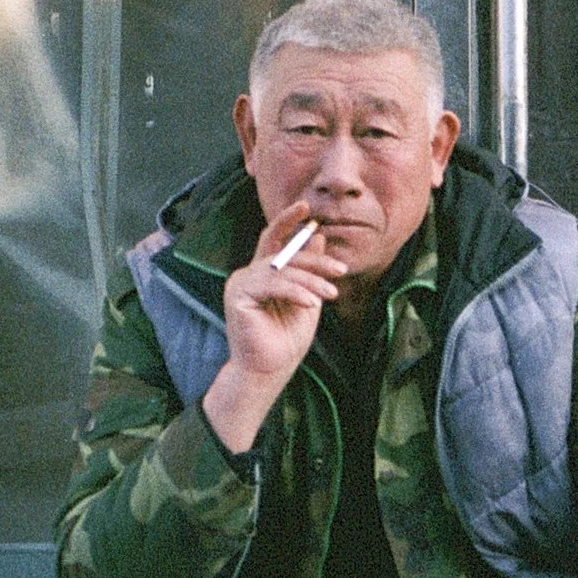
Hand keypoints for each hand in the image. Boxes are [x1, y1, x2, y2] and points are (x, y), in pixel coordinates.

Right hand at [202, 201, 347, 452]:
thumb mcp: (308, 297)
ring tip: (330, 295)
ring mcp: (240, 282)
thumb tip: (317, 235)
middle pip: (284, 253)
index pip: (274, 238)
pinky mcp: (237, 295)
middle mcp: (249, 273)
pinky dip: (295, 292)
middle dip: (315, 260)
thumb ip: (311, 269)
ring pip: (282, 270)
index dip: (288, 220)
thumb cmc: (287, 339)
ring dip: (311, 281)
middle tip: (340, 269)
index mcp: (264, 272)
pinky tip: (311, 303)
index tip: (307, 207)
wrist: (269, 370)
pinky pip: (273, 285)